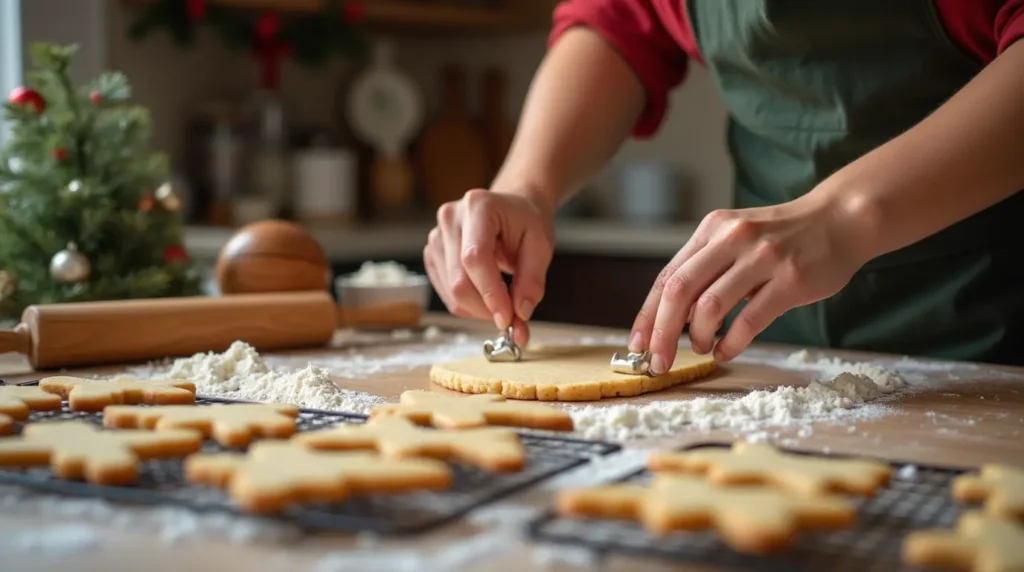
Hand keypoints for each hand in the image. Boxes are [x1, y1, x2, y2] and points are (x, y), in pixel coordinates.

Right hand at [424, 188, 555, 345]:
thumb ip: (532, 280)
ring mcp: (437, 236)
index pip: (475, 258)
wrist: (512, 207)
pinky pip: (446, 292)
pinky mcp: (433, 253)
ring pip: (451, 292)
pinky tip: (487, 296)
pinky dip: (468, 304)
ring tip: (503, 304)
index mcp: (478, 206)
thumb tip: (520, 313)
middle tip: (512, 320)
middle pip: (459, 280)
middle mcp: (451, 218)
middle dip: (486, 308)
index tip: (508, 319)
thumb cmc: (526, 221)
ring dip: (479, 309)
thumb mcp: (541, 246)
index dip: (490, 294)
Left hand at [630, 194, 871, 372]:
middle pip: (679, 291)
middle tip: (658, 361)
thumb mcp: (737, 238)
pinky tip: (727, 351)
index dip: (648, 315)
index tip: (637, 344)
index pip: (667, 277)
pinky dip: (731, 343)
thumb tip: (672, 317)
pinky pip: (749, 320)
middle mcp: (732, 238)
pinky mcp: (790, 280)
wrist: (841, 218)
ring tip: (702, 347)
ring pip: (709, 306)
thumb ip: (706, 269)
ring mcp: (762, 258)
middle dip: (662, 333)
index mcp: (712, 229)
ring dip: (699, 337)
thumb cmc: (783, 237)